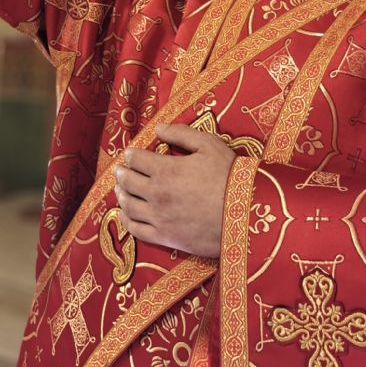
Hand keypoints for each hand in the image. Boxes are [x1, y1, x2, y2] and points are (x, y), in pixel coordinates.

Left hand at [113, 123, 236, 258]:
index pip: (136, 160)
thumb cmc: (229, 176)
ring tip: (119, 189)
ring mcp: (159, 218)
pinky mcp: (165, 237)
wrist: (246, 213)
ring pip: (128, 206)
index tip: (130, 154)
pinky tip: (125, 215)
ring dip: (120, 195)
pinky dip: (126, 220)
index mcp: (165, 170)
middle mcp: (156, 194)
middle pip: (127, 181)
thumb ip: (181, 134)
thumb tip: (159, 129)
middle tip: (120, 170)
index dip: (131, 155)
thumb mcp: (209, 145)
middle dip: (121, 173)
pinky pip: (136, 230)